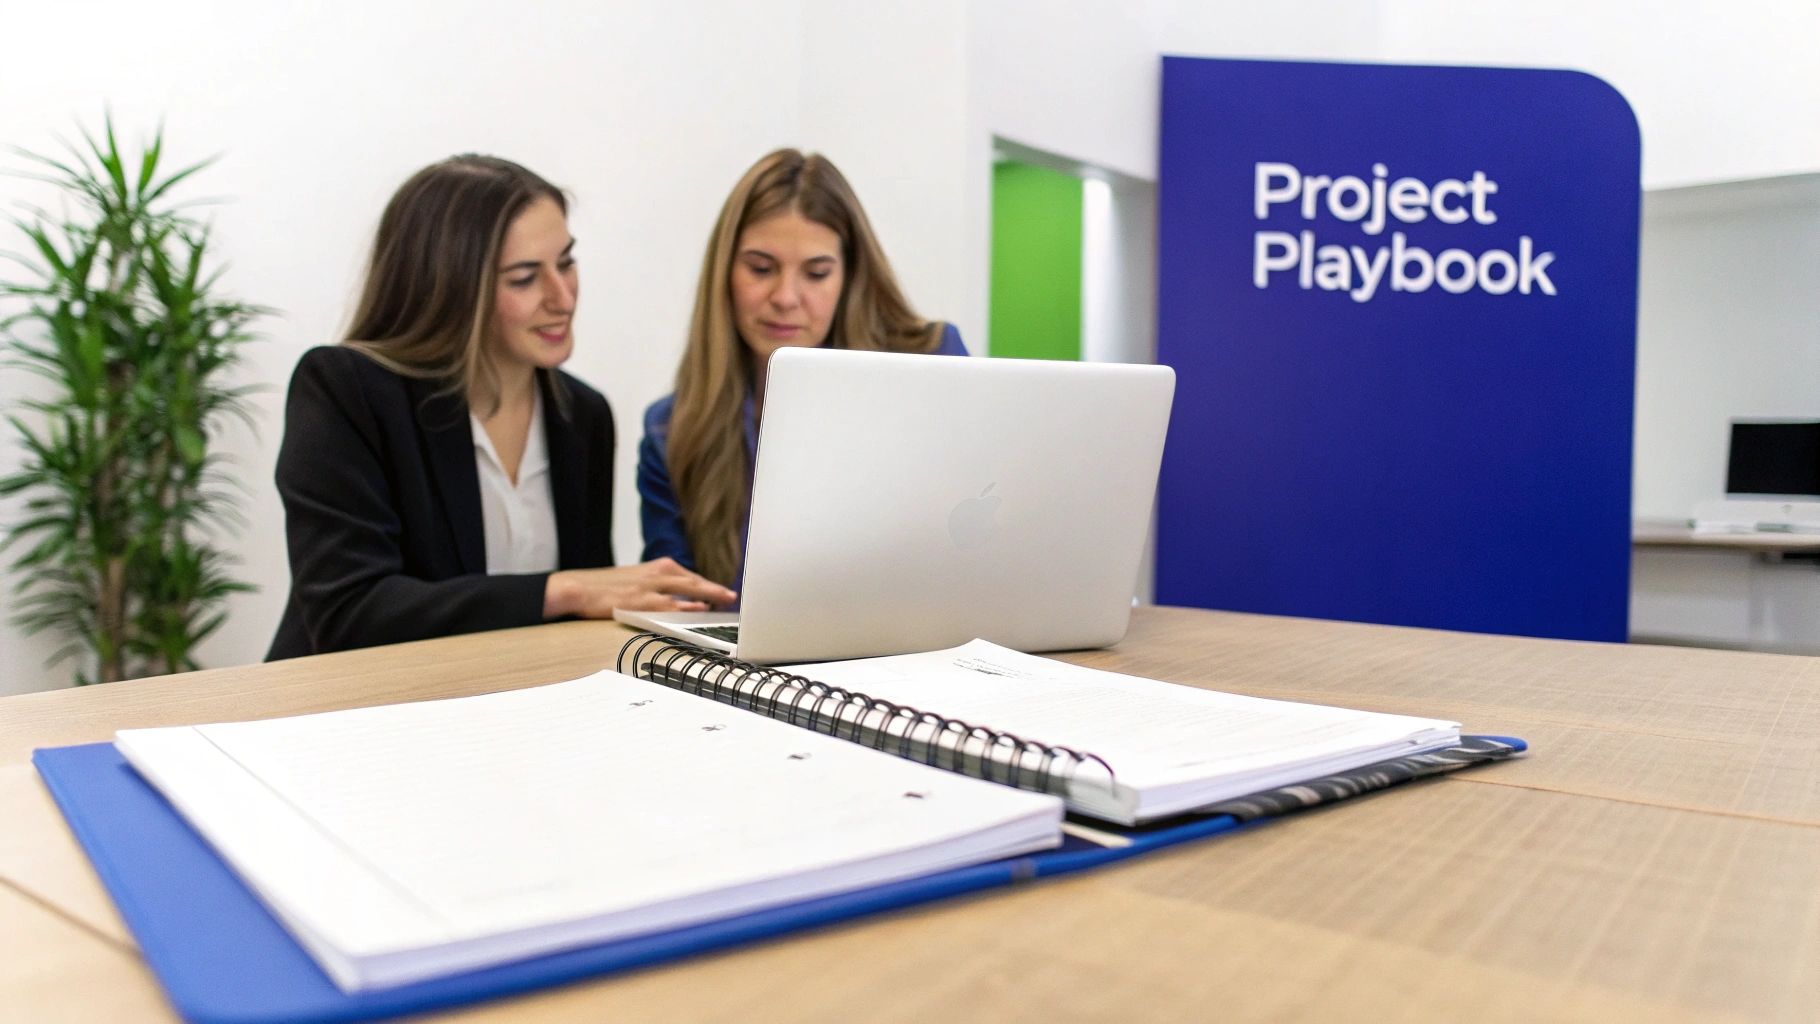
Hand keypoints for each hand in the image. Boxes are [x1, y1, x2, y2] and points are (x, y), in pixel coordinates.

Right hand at [543, 559, 735, 619]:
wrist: (577, 587)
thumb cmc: (603, 586)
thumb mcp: (633, 579)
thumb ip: (654, 586)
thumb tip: (674, 599)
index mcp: (655, 567)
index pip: (688, 576)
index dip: (707, 585)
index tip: (722, 592)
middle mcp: (656, 574)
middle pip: (693, 580)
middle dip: (715, 588)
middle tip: (733, 595)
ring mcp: (649, 587)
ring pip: (687, 589)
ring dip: (708, 595)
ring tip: (726, 601)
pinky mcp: (640, 601)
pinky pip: (669, 605)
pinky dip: (686, 606)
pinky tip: (699, 609)